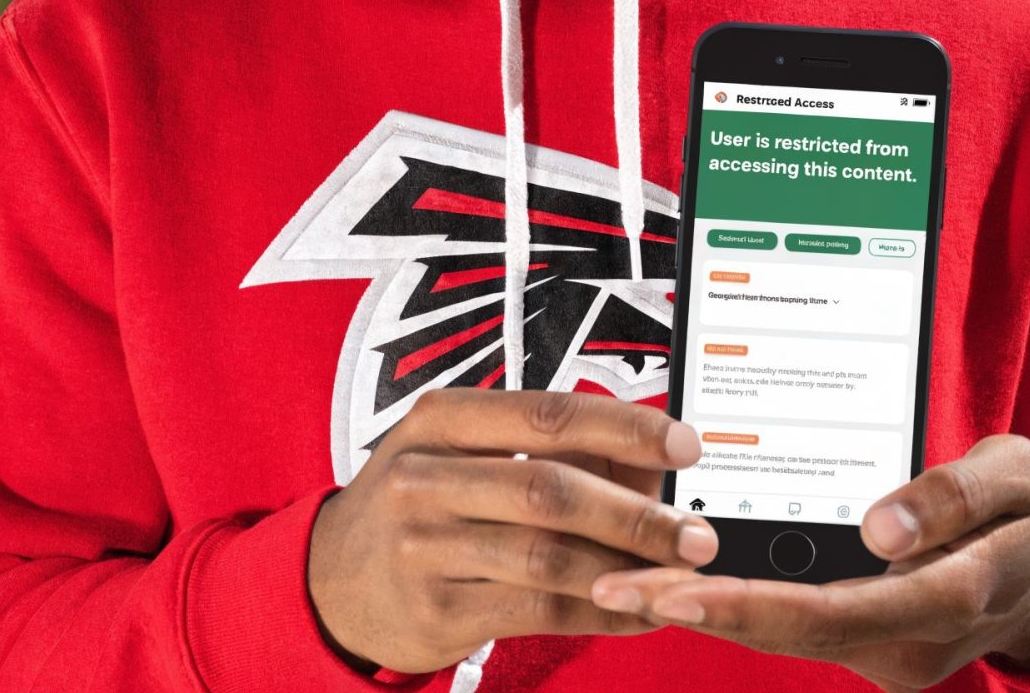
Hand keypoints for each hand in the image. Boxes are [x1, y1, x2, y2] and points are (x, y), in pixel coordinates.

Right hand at [307, 388, 719, 673]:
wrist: (332, 582)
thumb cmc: (421, 502)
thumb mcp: (463, 452)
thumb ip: (548, 448)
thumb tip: (655, 457)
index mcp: (442, 419)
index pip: (547, 414)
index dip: (624, 429)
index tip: (686, 445)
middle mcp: (426, 478)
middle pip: (552, 490)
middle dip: (637, 513)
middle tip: (697, 533)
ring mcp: (424, 548)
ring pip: (548, 558)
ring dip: (628, 570)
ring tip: (682, 575)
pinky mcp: (435, 611)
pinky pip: (538, 611)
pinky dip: (602, 613)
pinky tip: (641, 610)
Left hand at [587, 434, 1029, 690]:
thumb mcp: (1022, 478)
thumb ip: (954, 497)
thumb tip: (880, 526)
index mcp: (949, 597)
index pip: (829, 608)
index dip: (745, 600)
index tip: (672, 582)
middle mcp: (909, 642)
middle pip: (785, 632)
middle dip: (693, 607)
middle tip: (608, 581)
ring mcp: (888, 651)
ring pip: (782, 634)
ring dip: (703, 608)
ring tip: (620, 579)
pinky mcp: (870, 642)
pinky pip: (795, 623)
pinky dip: (737, 601)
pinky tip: (683, 576)